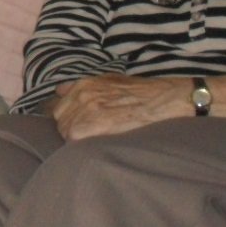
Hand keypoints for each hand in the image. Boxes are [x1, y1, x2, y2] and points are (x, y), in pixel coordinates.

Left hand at [50, 74, 190, 140]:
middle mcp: (82, 95)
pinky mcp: (96, 124)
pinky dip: (82, 144)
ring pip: (67, 132)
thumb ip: (82, 87)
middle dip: (72, 130)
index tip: (81, 127)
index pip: (59, 108)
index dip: (70, 120)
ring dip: (78, 140)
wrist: (165, 101)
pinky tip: (97, 145)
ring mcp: (88, 109)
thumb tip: (60, 90)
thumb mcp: (110, 81)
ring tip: (96, 142)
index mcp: (84, 85)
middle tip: (90, 137)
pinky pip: (75, 139)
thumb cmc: (142, 93)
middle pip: (62, 122)